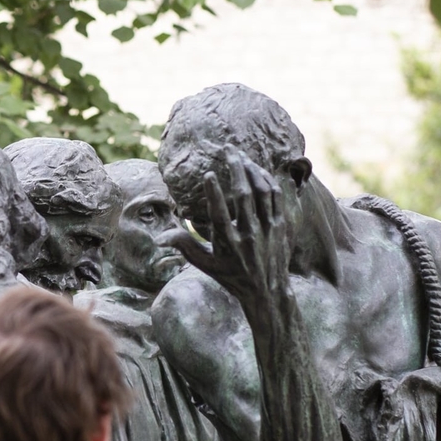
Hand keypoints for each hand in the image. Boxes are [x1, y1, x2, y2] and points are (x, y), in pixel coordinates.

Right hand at [160, 147, 289, 311]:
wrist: (267, 291)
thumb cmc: (231, 276)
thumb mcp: (205, 264)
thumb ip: (184, 246)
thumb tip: (159, 238)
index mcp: (228, 244)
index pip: (220, 215)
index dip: (214, 193)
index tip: (209, 173)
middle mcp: (249, 235)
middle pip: (244, 195)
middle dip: (236, 168)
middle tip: (227, 149)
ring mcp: (268, 229)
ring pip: (262, 191)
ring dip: (252, 170)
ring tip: (241, 156)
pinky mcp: (281, 225)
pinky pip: (276, 196)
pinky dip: (267, 180)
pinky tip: (257, 170)